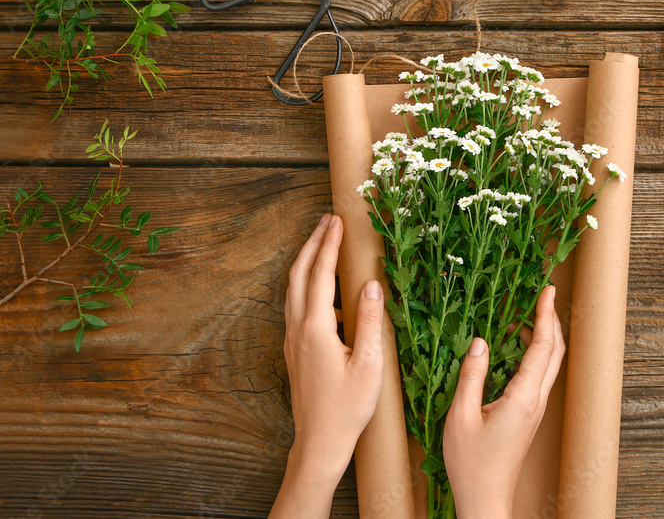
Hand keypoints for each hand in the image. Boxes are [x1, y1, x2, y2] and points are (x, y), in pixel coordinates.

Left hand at [269, 214, 385, 517]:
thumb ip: (370, 321)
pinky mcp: (294, 350)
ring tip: (323, 244)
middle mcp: (298, 329)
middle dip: (312, 244)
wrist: (319, 442)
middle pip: (299, 274)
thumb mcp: (369, 365)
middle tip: (327, 220)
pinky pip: (296, 306)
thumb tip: (370, 284)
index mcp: (316, 329)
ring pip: (294, 289)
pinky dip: (307, 285)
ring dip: (307, 262)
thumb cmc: (348, 408)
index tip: (338, 221)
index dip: (329, 245)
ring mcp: (292, 340)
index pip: (321, 274)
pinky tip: (328, 291)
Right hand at [442, 286, 564, 518]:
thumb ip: (471, 375)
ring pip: (550, 364)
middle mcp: (535, 401)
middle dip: (552, 320)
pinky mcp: (529, 414)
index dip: (546, 316)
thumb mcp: (460, 415)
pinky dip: (535, 352)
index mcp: (523, 398)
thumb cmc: (471, 462)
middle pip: (555, 352)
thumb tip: (480, 342)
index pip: (541, 347)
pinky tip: (516, 346)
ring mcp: (534, 408)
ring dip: (544, 336)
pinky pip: (539, 375)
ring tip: (527, 314)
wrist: (485, 497)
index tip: (548, 291)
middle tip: (544, 295)